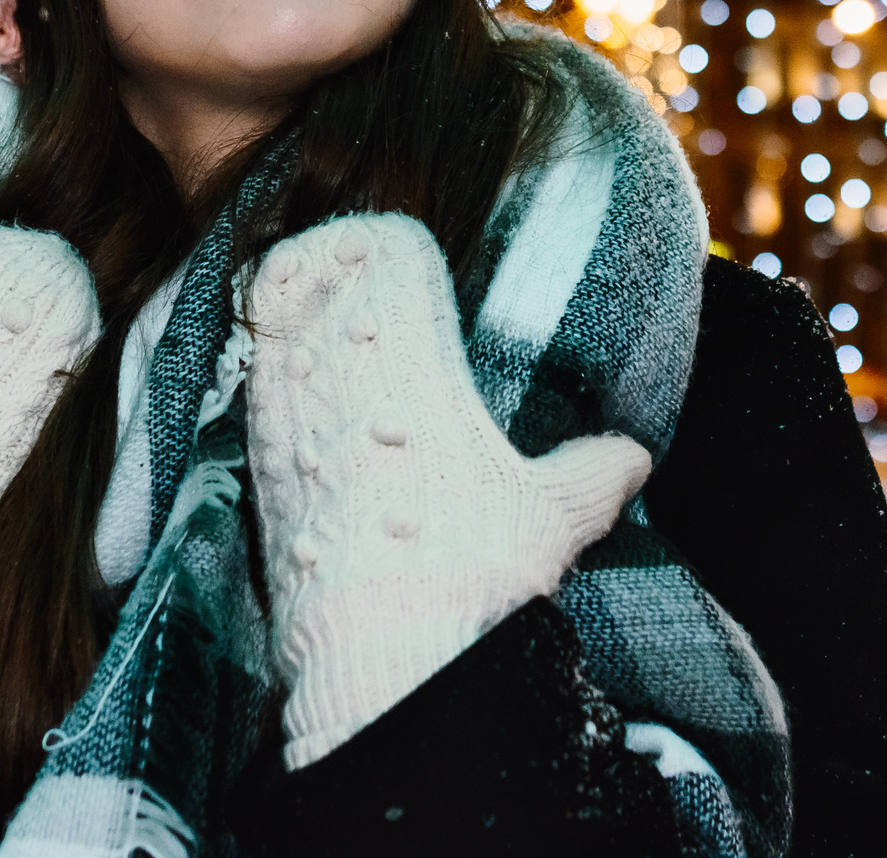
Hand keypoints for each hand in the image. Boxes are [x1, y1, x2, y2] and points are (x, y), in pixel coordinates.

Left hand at [246, 212, 649, 768]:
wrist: (385, 646)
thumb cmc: (477, 566)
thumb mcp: (553, 517)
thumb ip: (590, 477)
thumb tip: (633, 457)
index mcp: (418, 365)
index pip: (391, 270)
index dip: (383, 248)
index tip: (384, 239)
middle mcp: (347, 380)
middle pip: (324, 298)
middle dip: (327, 280)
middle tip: (324, 264)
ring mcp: (292, 423)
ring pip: (280, 343)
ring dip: (287, 324)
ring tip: (290, 307)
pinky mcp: (256, 477)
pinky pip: (253, 401)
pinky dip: (261, 381)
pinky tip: (265, 383)